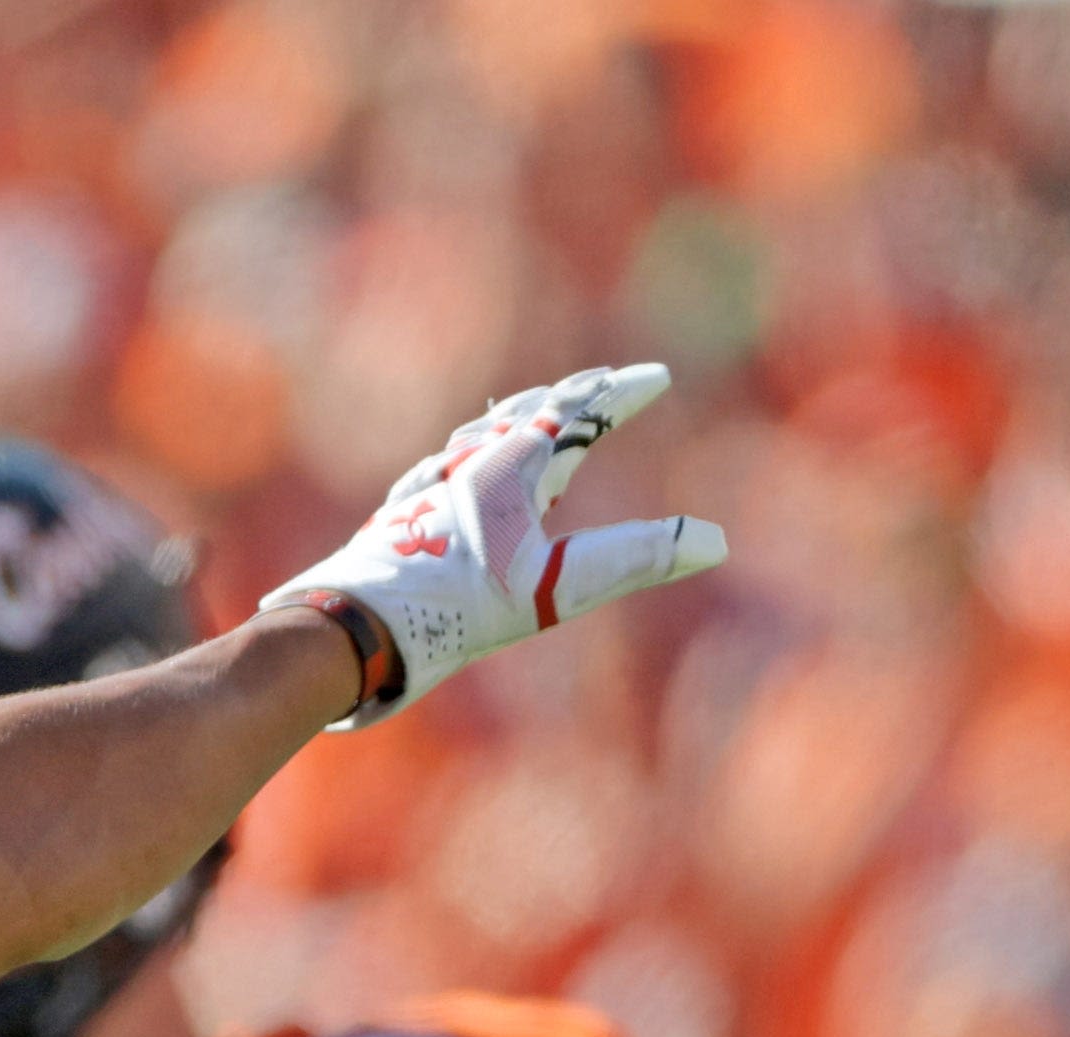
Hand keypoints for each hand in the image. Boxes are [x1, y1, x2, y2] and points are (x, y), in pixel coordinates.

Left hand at [267, 363, 722, 720]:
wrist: (354, 625)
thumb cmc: (453, 607)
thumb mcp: (555, 588)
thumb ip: (634, 560)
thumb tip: (715, 541)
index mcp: (511, 467)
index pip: (579, 414)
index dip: (621, 394)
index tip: (658, 378)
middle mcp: (468, 464)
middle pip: (529, 412)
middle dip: (573, 396)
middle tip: (603, 384)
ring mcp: (431, 487)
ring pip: (481, 434)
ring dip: (519, 415)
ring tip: (533, 410)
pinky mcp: (403, 517)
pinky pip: (445, 465)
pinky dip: (471, 451)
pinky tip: (454, 468)